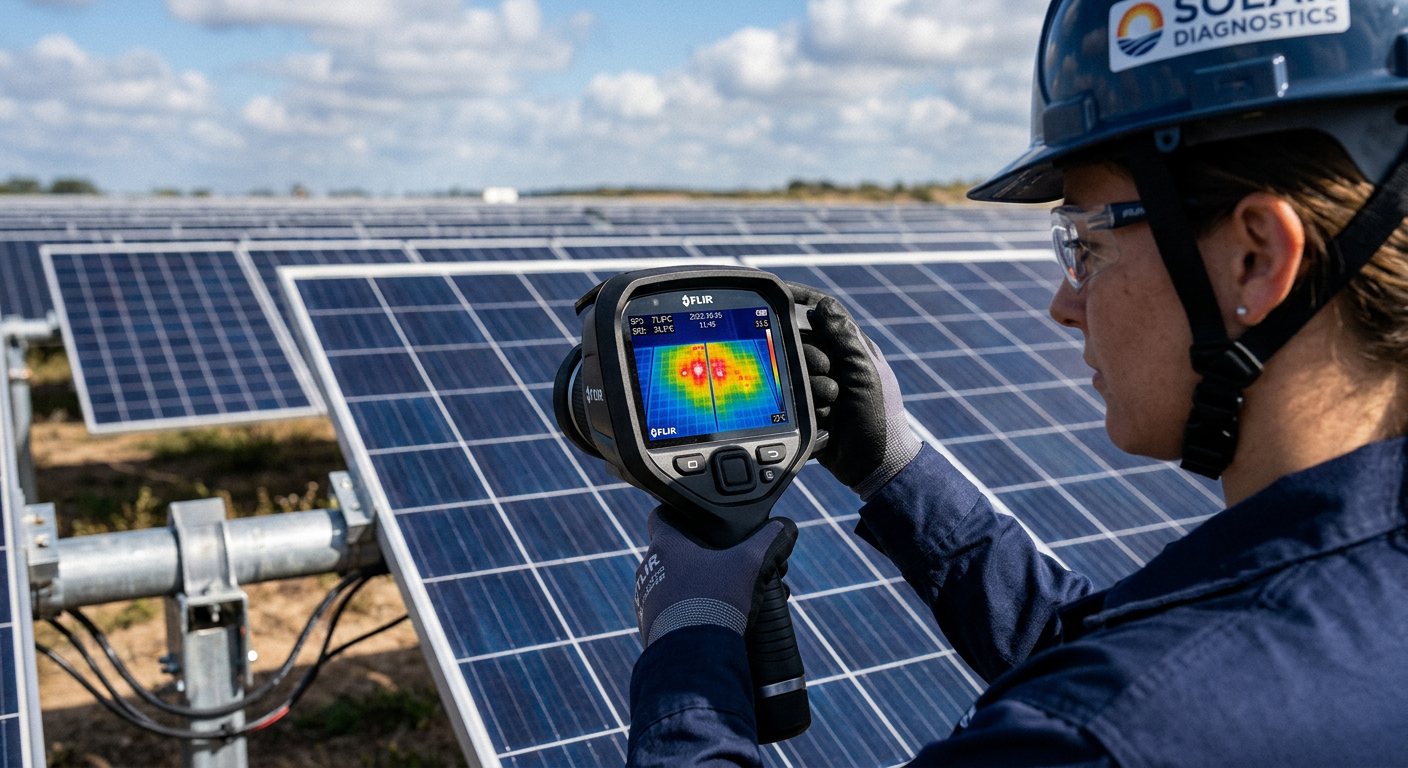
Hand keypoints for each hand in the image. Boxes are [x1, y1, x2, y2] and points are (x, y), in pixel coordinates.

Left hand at [634, 509, 797, 647]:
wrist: (691, 656)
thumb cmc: (715, 602)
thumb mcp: (751, 565)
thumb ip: (769, 540)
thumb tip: (784, 528)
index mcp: (666, 545)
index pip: (660, 516)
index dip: (679, 516)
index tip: (696, 524)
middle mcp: (649, 569)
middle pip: (672, 553)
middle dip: (698, 559)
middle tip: (725, 568)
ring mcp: (646, 599)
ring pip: (670, 584)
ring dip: (693, 587)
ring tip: (724, 598)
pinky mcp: (649, 626)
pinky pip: (668, 612)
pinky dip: (686, 612)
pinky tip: (709, 619)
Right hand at [789, 281, 921, 499]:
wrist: (874, 465)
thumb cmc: (880, 416)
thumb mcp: (865, 372)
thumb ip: (844, 337)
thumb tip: (821, 305)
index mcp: (851, 347)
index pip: (822, 312)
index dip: (801, 299)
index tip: (779, 292)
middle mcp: (833, 362)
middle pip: (801, 343)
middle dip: (812, 363)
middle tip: (834, 384)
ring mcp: (819, 386)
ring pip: (793, 373)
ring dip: (812, 392)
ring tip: (834, 408)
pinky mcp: (808, 409)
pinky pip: (792, 400)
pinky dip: (806, 410)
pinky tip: (824, 422)